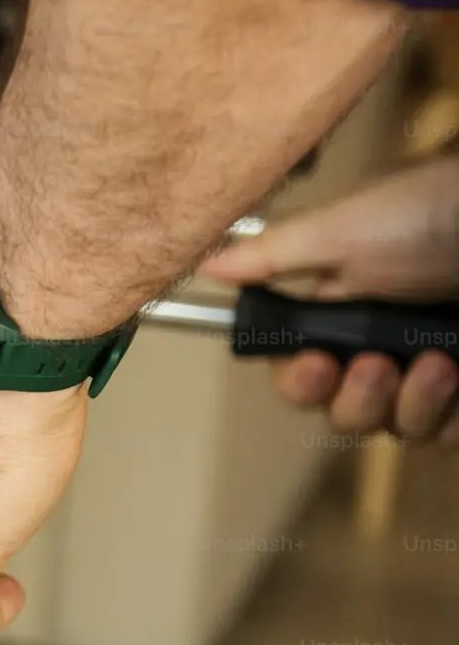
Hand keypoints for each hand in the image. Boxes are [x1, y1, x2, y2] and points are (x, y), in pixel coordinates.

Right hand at [203, 158, 458, 440]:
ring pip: (394, 428)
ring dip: (409, 406)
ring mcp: (430, 368)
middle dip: (352, 400)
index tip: (314, 365)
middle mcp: (381, 343)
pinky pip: (446, 433)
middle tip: (373, 367)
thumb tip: (209, 264)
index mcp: (340, 311)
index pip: (295, 369)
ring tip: (438, 364)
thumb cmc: (431, 212)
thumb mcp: (344, 227)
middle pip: (339, 411)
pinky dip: (448, 414)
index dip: (296, 379)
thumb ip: (273, 255)